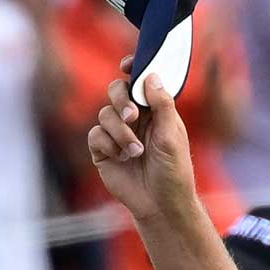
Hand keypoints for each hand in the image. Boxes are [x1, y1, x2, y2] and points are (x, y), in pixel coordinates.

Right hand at [88, 58, 196, 222]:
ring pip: (105, 114)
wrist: (159, 204)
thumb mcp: (172, 134)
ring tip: (136, 151)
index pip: (140, 82)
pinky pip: (96, 134)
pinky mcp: (103, 150)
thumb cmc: (173, 170)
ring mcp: (117, 134)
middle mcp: (135, 119)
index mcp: (154, 110)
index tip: (127, 65)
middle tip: (132, 115)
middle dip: (121, 99)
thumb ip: (161, 104)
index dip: (132, 69)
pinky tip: (122, 158)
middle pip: (116, 91)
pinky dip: (108, 144)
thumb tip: (150, 75)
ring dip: (120, 131)